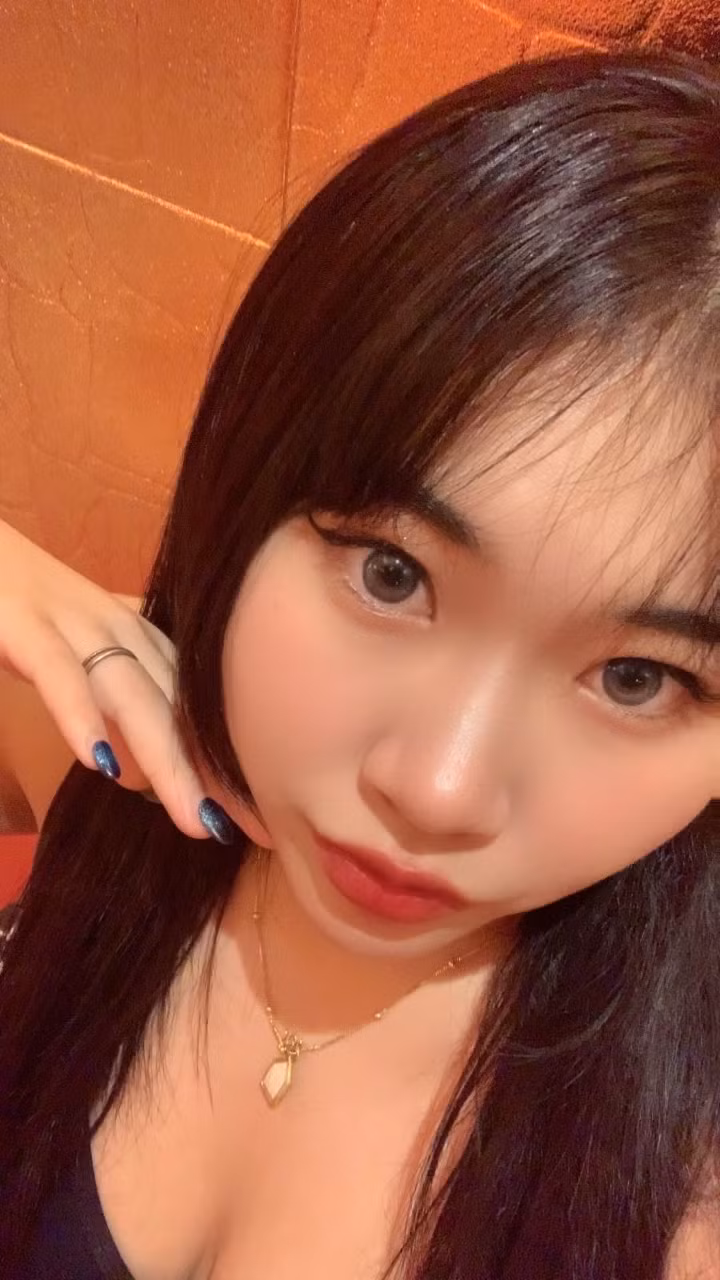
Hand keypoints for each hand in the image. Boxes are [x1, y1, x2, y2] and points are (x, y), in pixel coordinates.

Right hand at [0, 518, 234, 842]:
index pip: (194, 706)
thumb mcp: (81, 650)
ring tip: (193, 818)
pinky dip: (80, 714)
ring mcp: (73, 624)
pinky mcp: (22, 625)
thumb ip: (116, 702)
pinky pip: (57, 672)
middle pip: (175, 707)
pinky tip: (100, 763)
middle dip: (210, 773)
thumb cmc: (24, 606)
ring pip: (132, 694)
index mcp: (138, 637)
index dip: (224, 762)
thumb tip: (144, 776)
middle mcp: (119, 629)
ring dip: (165, 759)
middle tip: (239, 832)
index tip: (258, 819)